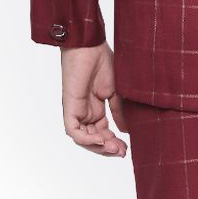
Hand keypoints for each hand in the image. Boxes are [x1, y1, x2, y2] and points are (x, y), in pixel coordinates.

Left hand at [59, 42, 127, 156]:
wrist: (89, 46)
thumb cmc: (102, 61)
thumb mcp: (116, 92)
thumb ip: (119, 112)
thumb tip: (126, 131)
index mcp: (95, 108)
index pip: (103, 133)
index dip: (114, 143)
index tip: (128, 148)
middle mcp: (85, 112)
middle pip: (94, 140)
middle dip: (108, 149)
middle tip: (123, 152)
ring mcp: (76, 110)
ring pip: (83, 139)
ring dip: (99, 148)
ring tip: (115, 148)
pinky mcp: (70, 107)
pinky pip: (74, 132)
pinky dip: (87, 140)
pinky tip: (102, 141)